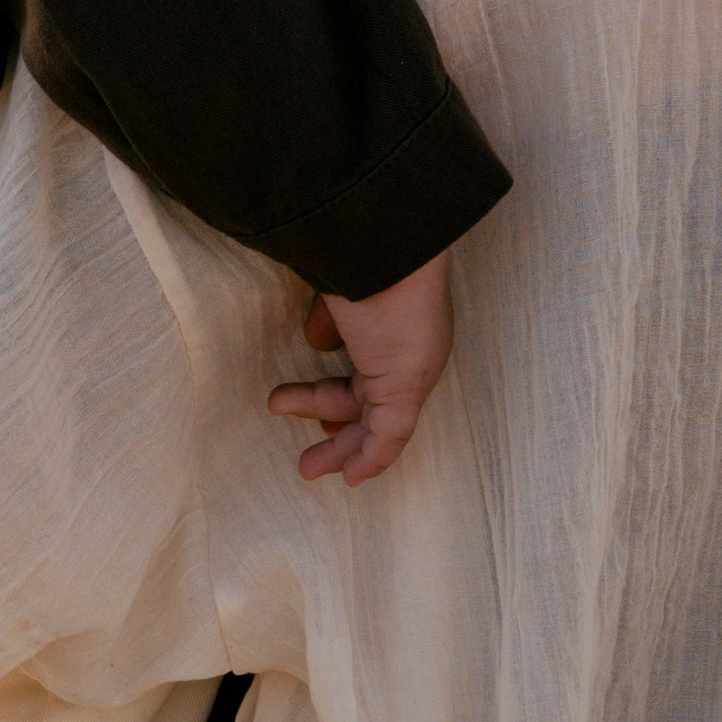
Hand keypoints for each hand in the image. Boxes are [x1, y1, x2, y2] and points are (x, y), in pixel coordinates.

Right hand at [267, 250, 452, 485]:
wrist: (385, 244)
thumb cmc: (359, 256)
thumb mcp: (338, 291)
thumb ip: (330, 319)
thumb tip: (316, 343)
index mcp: (399, 327)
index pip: (371, 373)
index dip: (338, 399)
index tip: (314, 415)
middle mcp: (413, 353)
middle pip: (372, 405)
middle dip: (339, 432)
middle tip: (310, 455)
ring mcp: (412, 372)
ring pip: (379, 427)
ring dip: (344, 451)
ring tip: (308, 468)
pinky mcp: (405, 388)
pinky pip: (391, 435)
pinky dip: (372, 459)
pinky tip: (352, 477)